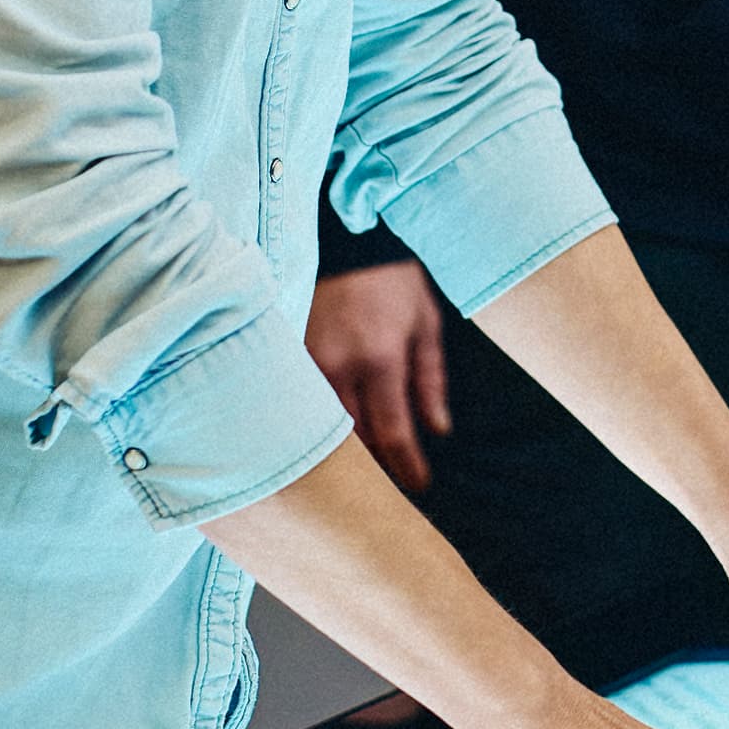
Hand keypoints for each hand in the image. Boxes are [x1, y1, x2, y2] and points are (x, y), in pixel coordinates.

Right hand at [306, 262, 448, 491]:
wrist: (346, 241)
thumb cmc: (394, 282)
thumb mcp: (425, 325)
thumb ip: (431, 380)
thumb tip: (438, 429)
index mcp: (379, 359)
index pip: (392, 432)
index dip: (407, 466)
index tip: (420, 485)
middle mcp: (338, 367)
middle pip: (355, 439)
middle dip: (377, 466)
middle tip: (396, 486)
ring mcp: (308, 364)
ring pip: (327, 426)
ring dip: (350, 449)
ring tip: (370, 470)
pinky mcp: (290, 358)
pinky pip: (308, 406)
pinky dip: (326, 424)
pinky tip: (340, 435)